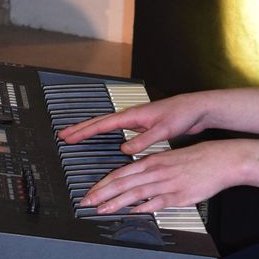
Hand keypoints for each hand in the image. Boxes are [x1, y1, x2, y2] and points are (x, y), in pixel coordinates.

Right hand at [58, 90, 209, 153]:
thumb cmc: (182, 115)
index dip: (84, 131)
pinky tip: (103, 138)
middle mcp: (132, 116)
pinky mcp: (142, 125)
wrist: (196, 109)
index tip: (69, 136)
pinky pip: (116, 128)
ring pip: (106, 124)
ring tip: (76, 136)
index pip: (102, 123)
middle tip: (63, 135)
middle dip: (80, 128)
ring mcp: (135, 120)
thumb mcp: (163, 131)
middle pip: (99, 121)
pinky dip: (105, 132)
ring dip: (90, 129)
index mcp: (133, 116)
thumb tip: (125, 150)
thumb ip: (144, 141)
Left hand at [82, 138, 256, 214]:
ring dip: (116, 202)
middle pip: (122, 183)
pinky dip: (143, 208)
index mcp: (152, 161)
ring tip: (101, 210)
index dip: (103, 184)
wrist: (222, 160)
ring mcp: (166, 184)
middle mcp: (155, 171)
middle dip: (101, 194)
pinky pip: (157, 202)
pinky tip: (132, 212)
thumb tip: (136, 180)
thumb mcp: (169, 159)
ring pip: (135, 193)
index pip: (121, 173)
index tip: (91, 192)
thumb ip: (151, 170)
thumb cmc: (198, 159)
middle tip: (86, 203)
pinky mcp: (178, 195)